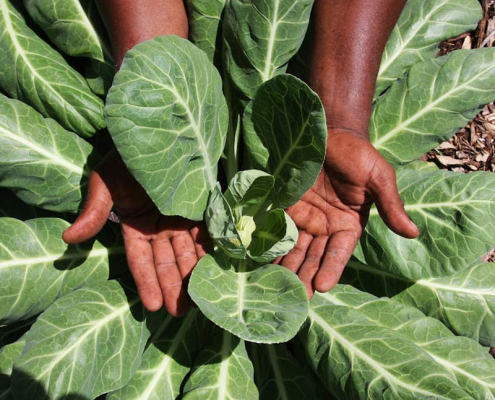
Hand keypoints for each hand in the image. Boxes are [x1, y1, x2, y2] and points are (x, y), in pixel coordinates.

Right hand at [63, 148, 209, 315]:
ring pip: (188, 251)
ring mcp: (181, 217)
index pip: (141, 260)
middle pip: (167, 261)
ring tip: (201, 297)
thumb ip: (93, 212)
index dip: (147, 282)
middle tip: (182, 311)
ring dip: (193, 274)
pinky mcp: (200, 207)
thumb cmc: (125, 157)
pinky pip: (207, 231)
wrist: (155, 132)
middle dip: (174, 286)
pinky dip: (211, 249)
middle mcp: (159, 226)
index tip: (153, 306)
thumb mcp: (105, 184)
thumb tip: (69, 238)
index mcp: (135, 225)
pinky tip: (217, 267)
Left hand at [281, 129, 418, 297]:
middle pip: (314, 256)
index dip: (331, 268)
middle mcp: (325, 226)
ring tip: (277, 285)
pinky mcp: (287, 207)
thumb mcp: (378, 178)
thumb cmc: (358, 154)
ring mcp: (305, 218)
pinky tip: (262, 260)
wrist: (330, 133)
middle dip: (305, 276)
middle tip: (296, 297)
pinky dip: (271, 244)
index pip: (339, 253)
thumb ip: (391, 206)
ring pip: (295, 247)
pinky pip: (278, 228)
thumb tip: (413, 233)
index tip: (322, 286)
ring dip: (287, 266)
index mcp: (349, 225)